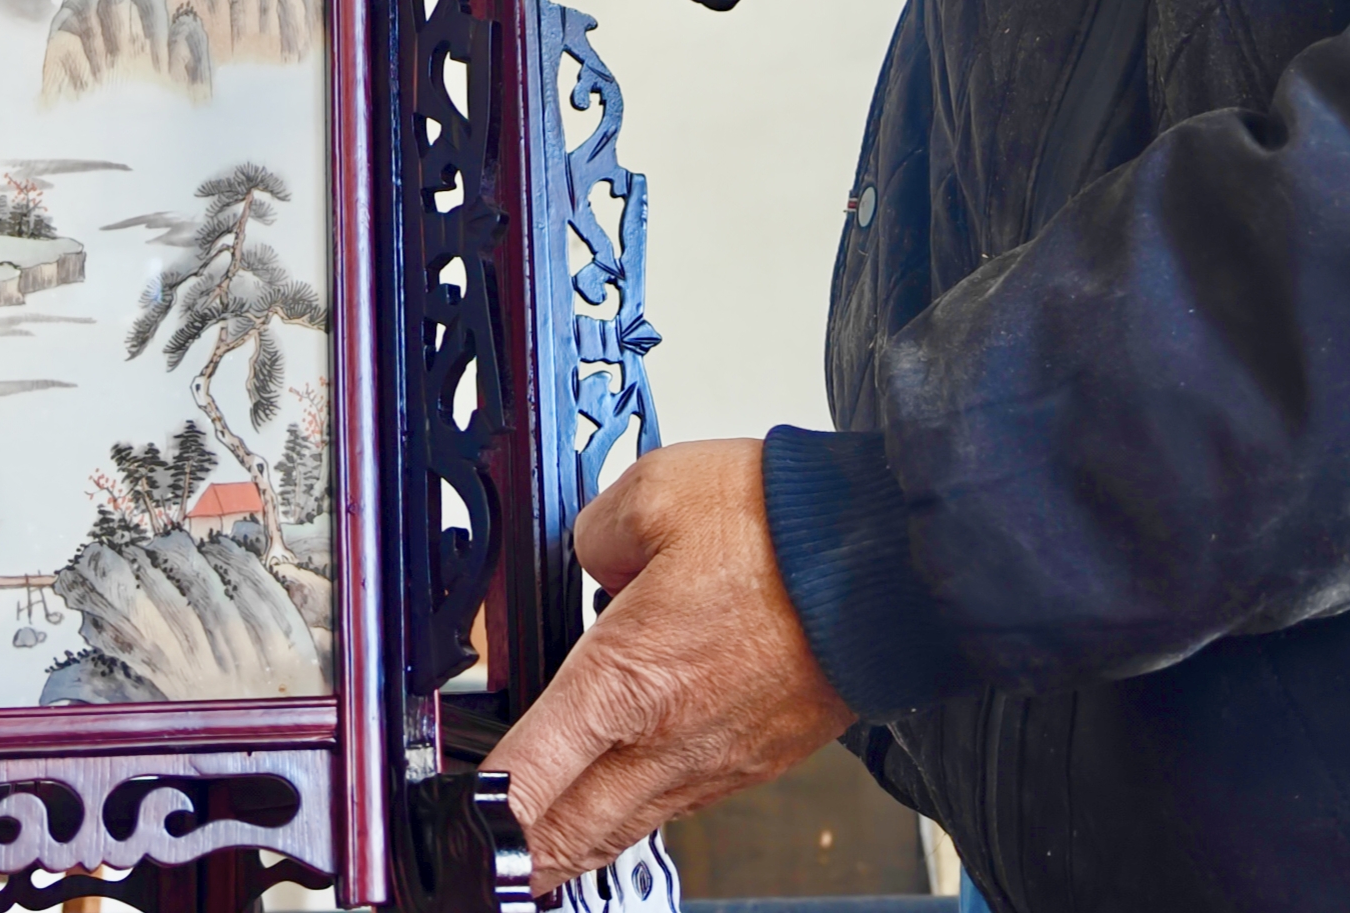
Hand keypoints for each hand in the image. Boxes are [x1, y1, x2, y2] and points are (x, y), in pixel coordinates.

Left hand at [483, 437, 854, 888]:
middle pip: (569, 837)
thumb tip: (594, 557)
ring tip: (546, 834)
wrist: (893, 563)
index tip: (456, 817)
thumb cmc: (787, 531)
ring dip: (577, 840)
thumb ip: (598, 533)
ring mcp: (718, 761)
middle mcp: (667, 740)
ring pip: (625, 829)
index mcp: (626, 681)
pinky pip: (681, 803)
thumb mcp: (658, 491)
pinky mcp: (760, 758)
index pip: (525, 780)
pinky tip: (632, 779)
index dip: (480, 814)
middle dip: (521, 857)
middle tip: (491, 855)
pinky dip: (640, 808)